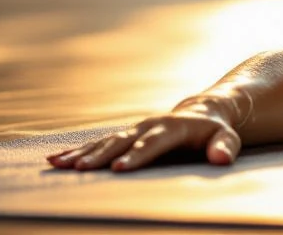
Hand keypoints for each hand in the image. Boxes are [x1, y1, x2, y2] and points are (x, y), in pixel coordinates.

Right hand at [45, 99, 241, 172]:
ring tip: (59, 164)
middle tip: (81, 169)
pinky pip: (98, 143)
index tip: (120, 168)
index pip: (155, 142)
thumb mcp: (227, 137)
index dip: (138, 155)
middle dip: (101, 155)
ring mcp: (135, 129)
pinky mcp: (125, 136)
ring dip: (83, 153)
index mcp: (174, 128)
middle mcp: (150, 126)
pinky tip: (56, 160)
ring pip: (106, 141)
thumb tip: (223, 158)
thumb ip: (225, 147)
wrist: (203, 112)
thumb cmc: (215, 131)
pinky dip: (78, 151)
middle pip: (123, 141)